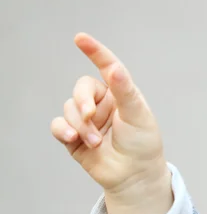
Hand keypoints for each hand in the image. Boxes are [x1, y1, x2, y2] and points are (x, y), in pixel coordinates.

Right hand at [50, 33, 166, 195]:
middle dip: (83, 101)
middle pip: (81, 88)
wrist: (134, 174)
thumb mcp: (138, 114)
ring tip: (96, 141)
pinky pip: (58, 125)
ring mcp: (87, 118)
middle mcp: (102, 101)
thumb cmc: (142, 142)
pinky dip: (63, 129)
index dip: (94, 51)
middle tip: (91, 116)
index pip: (106, 66)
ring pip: (69, 108)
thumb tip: (114, 68)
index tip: (80, 38)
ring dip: (81, 125)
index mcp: (120, 91)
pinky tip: (73, 138)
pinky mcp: (74, 136)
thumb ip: (125, 91)